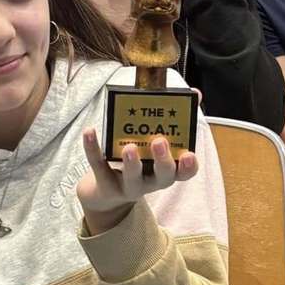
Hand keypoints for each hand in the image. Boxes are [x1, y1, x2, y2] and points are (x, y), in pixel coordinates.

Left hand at [77, 130, 198, 234]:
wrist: (107, 192)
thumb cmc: (139, 162)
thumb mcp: (156, 146)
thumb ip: (173, 120)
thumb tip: (194, 93)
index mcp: (165, 172)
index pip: (183, 173)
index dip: (188, 167)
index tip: (189, 155)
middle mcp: (150, 182)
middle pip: (161, 177)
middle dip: (162, 161)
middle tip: (159, 142)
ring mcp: (127, 185)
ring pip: (132, 178)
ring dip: (132, 163)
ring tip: (130, 147)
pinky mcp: (104, 182)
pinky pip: (98, 165)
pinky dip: (93, 148)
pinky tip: (90, 131)